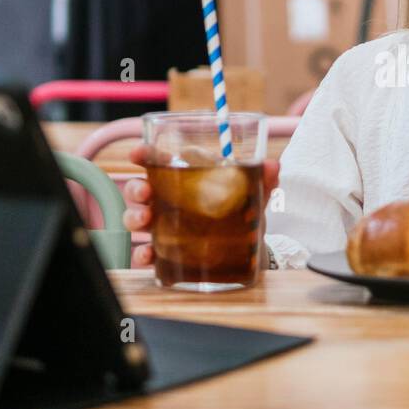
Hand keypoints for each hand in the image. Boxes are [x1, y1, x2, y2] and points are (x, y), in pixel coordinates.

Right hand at [122, 144, 279, 267]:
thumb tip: (273, 166)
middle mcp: (169, 201)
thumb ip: (262, 180)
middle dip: (136, 188)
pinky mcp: (167, 253)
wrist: (250, 251)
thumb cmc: (243, 214)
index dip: (145, 154)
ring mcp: (165, 227)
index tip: (137, 153)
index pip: (160, 161)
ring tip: (144, 220)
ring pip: (137, 218)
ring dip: (134, 217)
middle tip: (145, 193)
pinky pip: (147, 253)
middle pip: (141, 189)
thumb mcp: (253, 195)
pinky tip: (148, 255)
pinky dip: (142, 254)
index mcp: (185, 179)